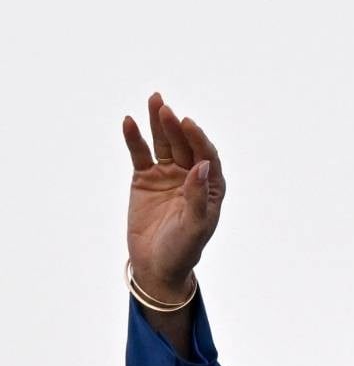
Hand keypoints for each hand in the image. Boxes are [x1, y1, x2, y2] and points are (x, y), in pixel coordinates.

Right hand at [122, 92, 225, 299]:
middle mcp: (191, 176)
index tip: (188, 123)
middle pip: (184, 145)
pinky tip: (130, 122)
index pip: (206, 156)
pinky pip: (140, 155)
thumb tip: (203, 166)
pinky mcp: (144, 178)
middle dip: (176, 126)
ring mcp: (167, 175)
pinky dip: (135, 139)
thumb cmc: (183, 249)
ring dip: (158, 123)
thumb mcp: (195, 226)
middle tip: (166, 108)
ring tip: (154, 100)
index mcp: (210, 186)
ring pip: (164, 144)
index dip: (198, 139)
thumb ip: (198, 197)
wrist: (156, 265)